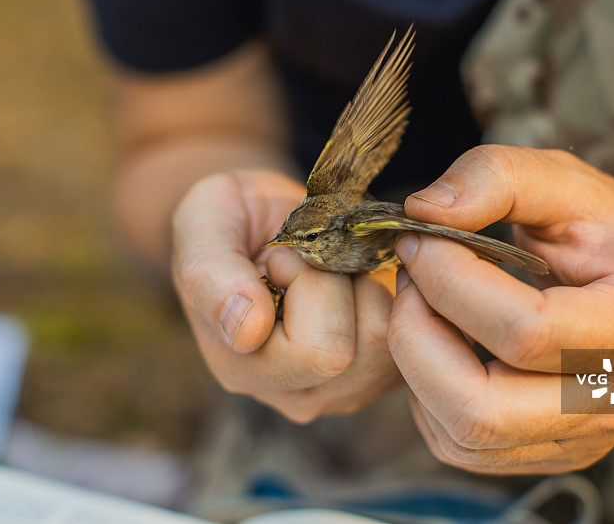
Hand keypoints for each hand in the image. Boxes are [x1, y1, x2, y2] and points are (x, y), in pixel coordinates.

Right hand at [171, 169, 400, 422]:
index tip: (278, 254)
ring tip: (329, 268)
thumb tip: (245, 331)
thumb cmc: (232, 218)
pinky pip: (409, 333)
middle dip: (337, 283)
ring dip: (365, 286)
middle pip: (355, 351)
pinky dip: (390, 292)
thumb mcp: (204, 224)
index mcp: (243, 370)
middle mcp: (294, 395)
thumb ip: (211, 275)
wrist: (264, 221)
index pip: (317, 351)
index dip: (309, 285)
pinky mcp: (381, 374)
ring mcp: (343, 389)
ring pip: (386, 341)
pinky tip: (355, 279)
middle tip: (307, 258)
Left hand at [388, 145, 613, 472]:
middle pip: (483, 409)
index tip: (418, 239)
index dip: (450, 282)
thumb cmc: (612, 234)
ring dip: (415, 365)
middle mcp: (613, 400)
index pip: (524, 331)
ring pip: (462, 436)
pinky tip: (441, 343)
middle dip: (417, 335)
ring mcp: (581, 438)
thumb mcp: (569, 181)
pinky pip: (459, 446)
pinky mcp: (550, 453)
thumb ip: (497, 177)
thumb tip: (422, 213)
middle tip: (409, 278)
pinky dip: (426, 394)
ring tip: (423, 306)